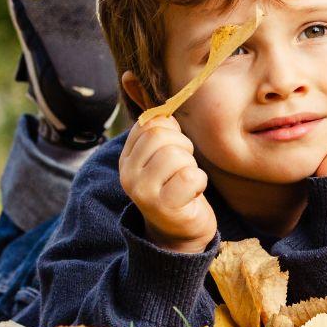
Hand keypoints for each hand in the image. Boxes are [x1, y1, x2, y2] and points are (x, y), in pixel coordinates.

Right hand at [118, 116, 215, 252]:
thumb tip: (151, 94)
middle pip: (161, 136)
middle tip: (184, 168)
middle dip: (184, 147)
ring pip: (176, 155)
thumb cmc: (177, 187)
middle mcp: (128, 174)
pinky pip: (191, 177)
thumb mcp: (163, 156)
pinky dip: (199, 182)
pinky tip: (192, 194)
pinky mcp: (163, 206)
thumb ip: (160, 130)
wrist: (180, 232)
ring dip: (192, 166)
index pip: (149, 123)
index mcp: (127, 158)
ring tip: (186, 182)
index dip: (172, 131)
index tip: (174, 149)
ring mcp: (142, 192)